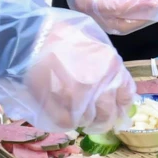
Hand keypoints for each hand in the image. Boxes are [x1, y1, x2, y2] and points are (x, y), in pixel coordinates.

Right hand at [26, 15, 138, 129]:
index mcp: (112, 66)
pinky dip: (66, 122)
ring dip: (83, 120)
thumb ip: (108, 66)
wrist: (30, 35)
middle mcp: (100, 83)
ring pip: (88, 120)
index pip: (126, 96)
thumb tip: (114, 88)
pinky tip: (63, 114)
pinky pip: (67, 123)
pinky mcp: (57, 104)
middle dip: (103, 119)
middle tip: (95, 120)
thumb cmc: (62, 34)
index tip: (115, 108)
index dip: (120, 105)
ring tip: (76, 113)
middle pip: (108, 114)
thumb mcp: (95, 43)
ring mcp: (78, 96)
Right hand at [66, 0, 157, 33]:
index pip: (121, 6)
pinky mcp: (98, 21)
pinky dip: (136, 19)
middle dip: (148, 16)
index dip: (143, 3)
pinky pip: (120, 24)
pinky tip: (148, 10)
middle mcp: (89, 15)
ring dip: (144, 19)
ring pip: (123, 27)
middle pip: (123, 23)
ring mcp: (92, 20)